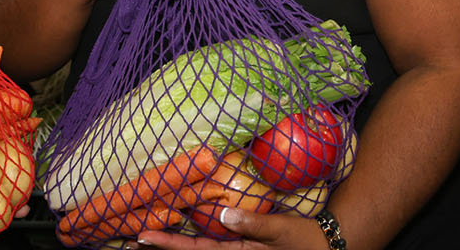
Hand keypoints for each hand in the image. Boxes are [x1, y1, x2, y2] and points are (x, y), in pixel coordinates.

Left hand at [136, 208, 327, 249]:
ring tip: (148, 238)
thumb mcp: (281, 230)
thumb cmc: (304, 239)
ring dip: (174, 247)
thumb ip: (254, 223)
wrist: (325, 249)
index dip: (169, 244)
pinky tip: (180, 237)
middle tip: (134, 237)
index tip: (144, 235)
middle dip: (163, 248)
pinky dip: (192, 245)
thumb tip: (223, 213)